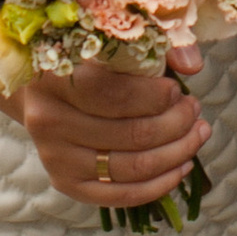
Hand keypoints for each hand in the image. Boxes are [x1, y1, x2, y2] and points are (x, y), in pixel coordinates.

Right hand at [14, 42, 208, 209]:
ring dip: (175, 153)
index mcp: (54, 76)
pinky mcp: (65, 184)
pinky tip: (181, 167)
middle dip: (175, 124)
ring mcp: (55, 157)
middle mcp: (49, 120)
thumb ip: (154, 45)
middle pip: (128, 134)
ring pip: (130, 167)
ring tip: (196, 134)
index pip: (113, 94)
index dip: (155, 96)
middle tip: (194, 110)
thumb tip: (192, 64)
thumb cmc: (84, 61)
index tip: (178, 90)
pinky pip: (120, 194)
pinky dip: (158, 184)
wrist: (40, 93)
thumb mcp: (111, 41)